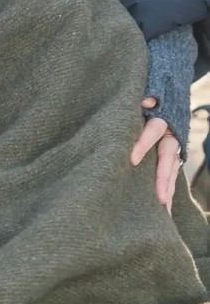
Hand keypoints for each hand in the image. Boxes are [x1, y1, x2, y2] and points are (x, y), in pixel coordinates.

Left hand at [131, 97, 181, 213]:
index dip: (143, 144)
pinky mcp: (170, 156)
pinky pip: (169, 174)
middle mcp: (171, 135)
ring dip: (168, 189)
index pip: (153, 131)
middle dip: (163, 178)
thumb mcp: (148, 94)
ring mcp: (172, 147)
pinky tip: (164, 207)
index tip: (132, 160)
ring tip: (164, 209)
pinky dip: (166, 189)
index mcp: (163, 118)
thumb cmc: (150, 97)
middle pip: (168, 158)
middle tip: (159, 198)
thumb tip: (147, 102)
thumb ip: (145, 98)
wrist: (167, 95)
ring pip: (171, 170)